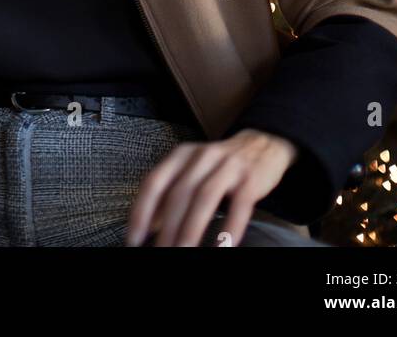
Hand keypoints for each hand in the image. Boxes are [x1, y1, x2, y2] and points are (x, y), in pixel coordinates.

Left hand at [125, 128, 299, 247]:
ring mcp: (228, 165)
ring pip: (205, 197)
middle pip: (179, 193)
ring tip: (184, 252)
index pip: (155, 182)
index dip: (142, 211)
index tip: (134, 238)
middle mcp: (202, 156)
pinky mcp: (251, 178)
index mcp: (182, 155)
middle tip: (161, 251)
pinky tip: (224, 247)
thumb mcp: (191, 170)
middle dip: (167, 228)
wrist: (262, 144)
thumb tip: (148, 225)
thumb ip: (170, 193)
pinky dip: (231, 227)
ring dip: (192, 229)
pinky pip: (240, 205)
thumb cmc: (219, 165)